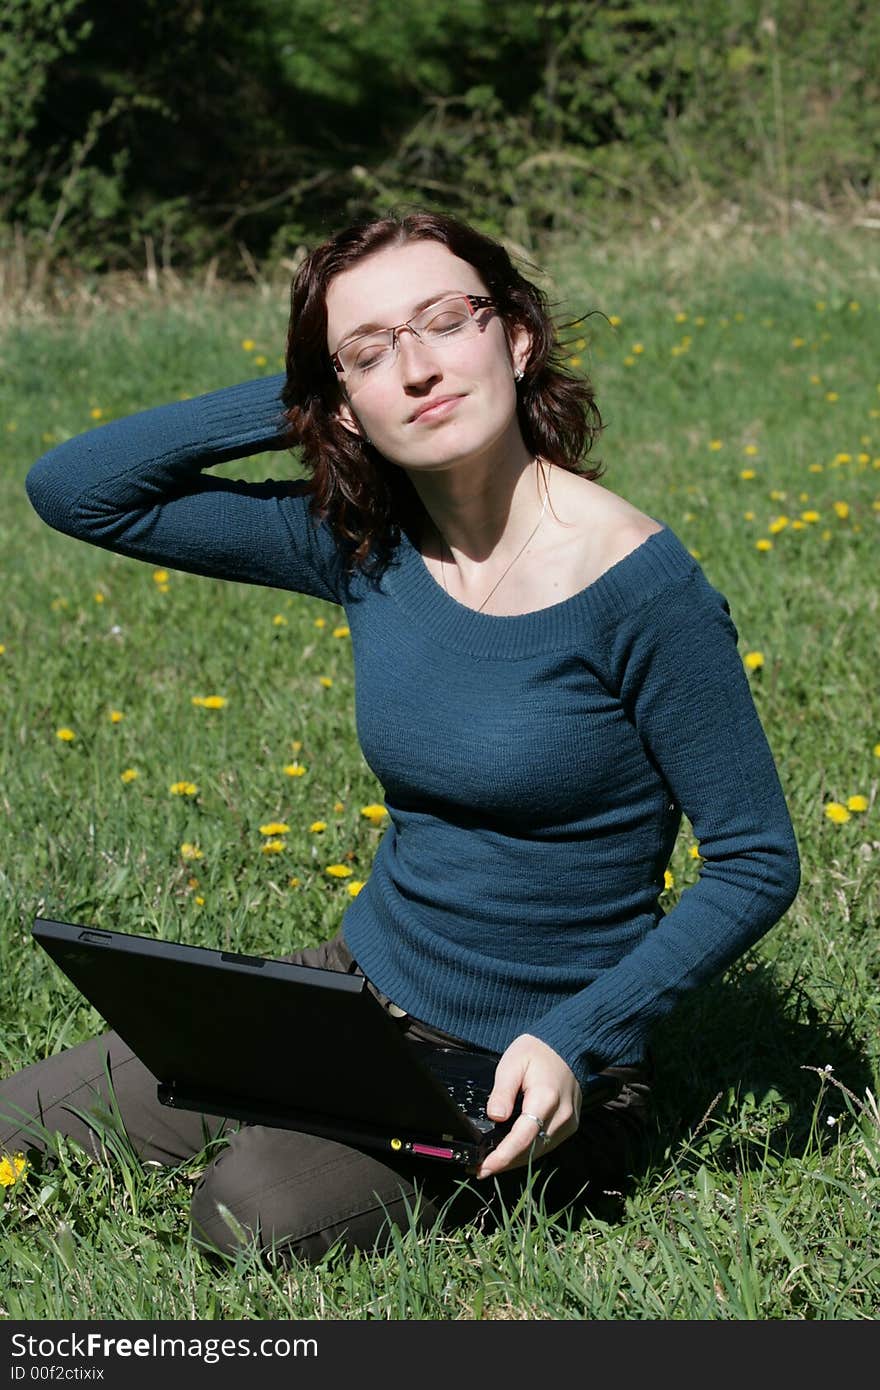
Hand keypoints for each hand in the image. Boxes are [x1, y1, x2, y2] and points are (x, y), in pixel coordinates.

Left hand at [471, 1034, 581, 1179]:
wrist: (566, 1047)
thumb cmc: (536, 1052)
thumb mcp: (512, 1063)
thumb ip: (502, 1091)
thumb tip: (495, 1116)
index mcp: (546, 1098)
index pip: (523, 1137)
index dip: (502, 1156)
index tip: (483, 1167)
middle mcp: (562, 1116)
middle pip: (530, 1150)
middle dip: (504, 1163)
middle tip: (478, 1169)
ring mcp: (569, 1123)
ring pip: (538, 1152)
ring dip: (514, 1161)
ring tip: (489, 1164)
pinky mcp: (570, 1127)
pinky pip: (546, 1146)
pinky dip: (526, 1152)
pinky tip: (509, 1153)